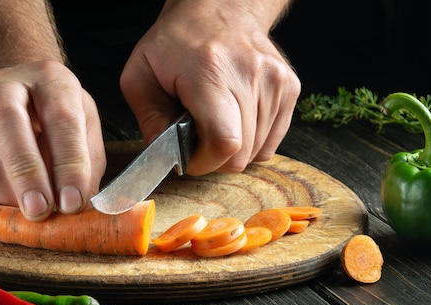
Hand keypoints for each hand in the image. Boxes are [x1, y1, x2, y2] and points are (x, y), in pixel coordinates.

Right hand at [0, 61, 105, 220]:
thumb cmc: (60, 120)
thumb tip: (73, 210)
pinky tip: (3, 209)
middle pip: (3, 123)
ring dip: (3, 198)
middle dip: (24, 175)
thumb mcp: (86, 132)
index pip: (60, 118)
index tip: (72, 203)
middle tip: (40, 212)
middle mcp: (4, 87)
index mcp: (50, 80)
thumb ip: (85, 168)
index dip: (68, 165)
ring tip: (27, 215)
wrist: (21, 94)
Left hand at [120, 0, 299, 174]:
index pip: (224, 143)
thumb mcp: (140, 76)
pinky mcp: (290, 87)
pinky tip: (235, 118)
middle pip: (242, 154)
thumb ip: (148, 120)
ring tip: (216, 120)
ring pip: (257, 151)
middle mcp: (250, 74)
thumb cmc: (177, 43)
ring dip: (233, 148)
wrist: (220, 8)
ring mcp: (276, 81)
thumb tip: (165, 155)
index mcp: (210, 72)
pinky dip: (252, 140)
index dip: (205, 162)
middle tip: (198, 137)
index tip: (190, 154)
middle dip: (215, 158)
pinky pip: (271, 141)